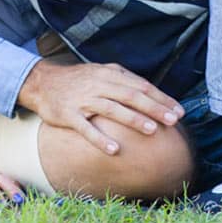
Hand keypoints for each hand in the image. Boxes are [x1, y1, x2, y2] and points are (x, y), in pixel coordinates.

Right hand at [16, 60, 182, 155]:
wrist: (42, 81)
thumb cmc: (78, 80)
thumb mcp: (101, 73)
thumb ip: (123, 81)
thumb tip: (151, 93)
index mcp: (109, 74)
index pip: (141, 85)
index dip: (161, 98)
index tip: (179, 110)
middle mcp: (99, 85)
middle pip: (131, 95)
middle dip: (155, 108)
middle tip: (174, 120)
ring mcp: (83, 100)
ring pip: (112, 109)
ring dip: (133, 119)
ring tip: (152, 130)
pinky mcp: (68, 114)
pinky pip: (86, 128)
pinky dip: (100, 139)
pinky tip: (114, 150)